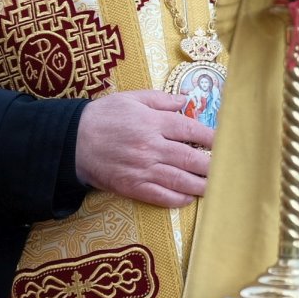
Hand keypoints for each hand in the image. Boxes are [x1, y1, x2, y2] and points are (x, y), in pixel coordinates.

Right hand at [75, 89, 213, 206]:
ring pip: (180, 180)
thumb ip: (161, 99)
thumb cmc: (103, 116)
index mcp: (152, 122)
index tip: (223, 141)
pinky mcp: (132, 187)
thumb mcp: (132, 98)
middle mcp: (151, 147)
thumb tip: (186, 101)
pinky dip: (177, 199)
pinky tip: (188, 198)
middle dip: (211, 164)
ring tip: (215, 186)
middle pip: (190, 158)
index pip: (190, 129)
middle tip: (227, 168)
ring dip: (201, 184)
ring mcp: (142, 169)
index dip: (210, 137)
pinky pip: (160, 196)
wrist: (72, 141)